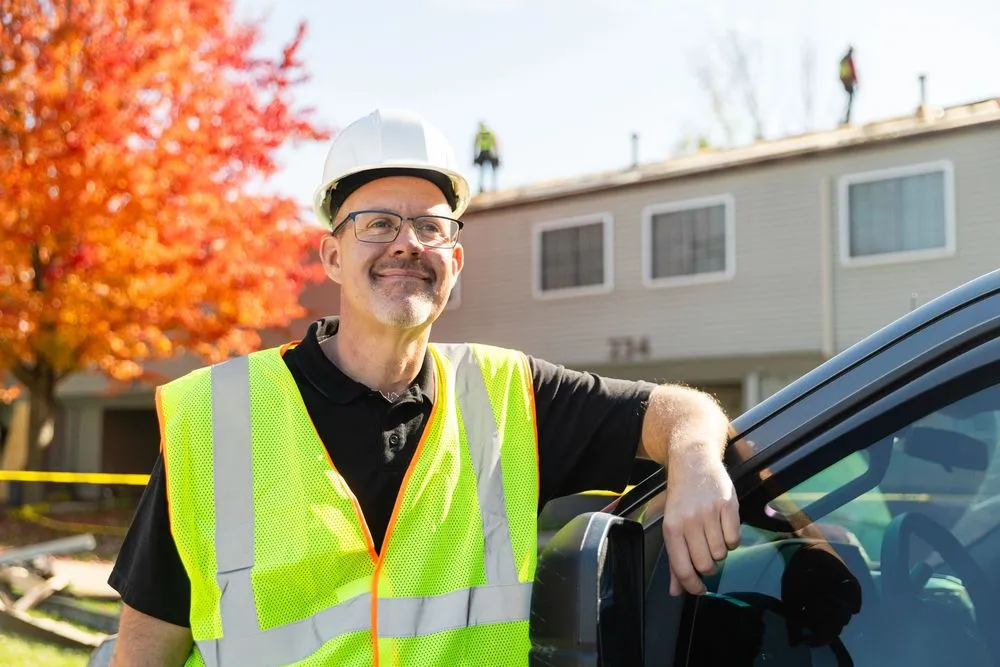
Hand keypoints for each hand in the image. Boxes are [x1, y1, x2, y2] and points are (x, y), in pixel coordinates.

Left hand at [662, 454, 739, 595]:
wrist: (693, 464)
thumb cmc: (682, 499)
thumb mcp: (672, 527)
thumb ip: (675, 561)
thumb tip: (677, 591)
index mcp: (672, 529)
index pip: (683, 568)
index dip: (692, 585)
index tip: (699, 590)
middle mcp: (689, 522)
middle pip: (705, 564)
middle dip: (708, 567)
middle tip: (706, 555)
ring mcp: (709, 513)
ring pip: (722, 554)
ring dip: (720, 551)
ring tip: (713, 535)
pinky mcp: (728, 506)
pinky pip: (735, 539)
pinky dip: (732, 540)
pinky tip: (724, 528)